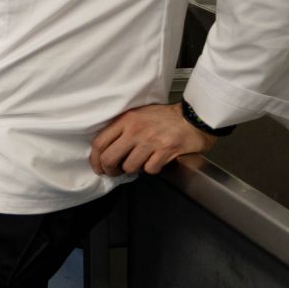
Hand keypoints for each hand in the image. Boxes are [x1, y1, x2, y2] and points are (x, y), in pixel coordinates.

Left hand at [90, 102, 215, 176]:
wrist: (193, 118)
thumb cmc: (165, 117)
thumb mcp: (138, 114)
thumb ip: (123, 127)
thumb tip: (108, 147)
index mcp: (126, 120)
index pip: (100, 142)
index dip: (95, 159)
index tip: (98, 167)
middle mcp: (135, 130)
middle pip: (110, 158)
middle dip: (110, 170)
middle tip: (114, 172)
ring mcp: (150, 141)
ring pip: (130, 167)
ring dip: (134, 169)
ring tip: (140, 163)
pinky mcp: (165, 151)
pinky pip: (150, 169)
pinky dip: (151, 169)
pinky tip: (155, 161)